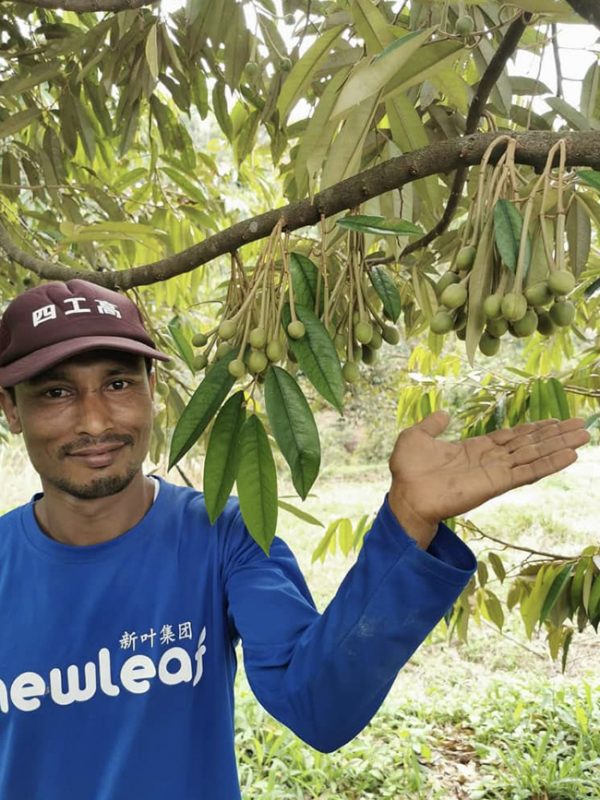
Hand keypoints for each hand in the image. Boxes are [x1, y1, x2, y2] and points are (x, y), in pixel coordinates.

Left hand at [387, 411, 590, 548]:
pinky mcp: (497, 484)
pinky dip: (548, 464)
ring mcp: (495, 472)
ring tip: (583, 435)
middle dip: (554, 435)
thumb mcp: (416, 437)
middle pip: (529, 444)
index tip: (553, 420)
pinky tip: (568, 456)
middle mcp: (490, 460)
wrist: (406, 495)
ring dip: (559, 446)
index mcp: (475, 448)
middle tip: (581, 425)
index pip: (510, 437)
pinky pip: (527, 472)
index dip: (532, 428)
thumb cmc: (408, 470)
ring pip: (534, 455)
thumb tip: (444, 413)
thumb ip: (432, 425)